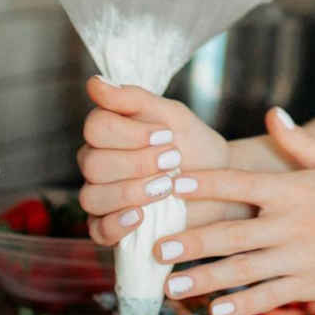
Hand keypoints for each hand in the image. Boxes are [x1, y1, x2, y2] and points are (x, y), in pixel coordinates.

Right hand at [76, 76, 243, 244]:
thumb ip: (134, 99)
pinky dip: (117, 223)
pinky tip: (141, 216)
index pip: (96, 127)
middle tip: (173, 160)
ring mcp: (103, 197)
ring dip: (130, 191)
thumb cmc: (194, 145)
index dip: (129, 133)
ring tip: (166, 187)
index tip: (166, 135)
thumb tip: (94, 83)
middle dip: (136, 162)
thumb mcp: (172, 116)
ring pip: (92, 196)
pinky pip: (98, 231)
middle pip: (92, 163)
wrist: (221, 183)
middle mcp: (98, 164)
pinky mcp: (113, 228)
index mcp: (109, 133)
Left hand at [151, 108, 314, 314]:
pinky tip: (214, 311)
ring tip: (172, 285)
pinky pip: (269, 297)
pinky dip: (240, 305)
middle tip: (155, 247)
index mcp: (295, 189)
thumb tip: (273, 114)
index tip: (168, 187)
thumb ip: (301, 143)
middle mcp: (294, 223)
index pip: (238, 183)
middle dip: (190, 241)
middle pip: (231, 232)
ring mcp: (303, 257)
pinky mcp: (313, 284)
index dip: (201, 184)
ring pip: (243, 270)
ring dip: (204, 279)